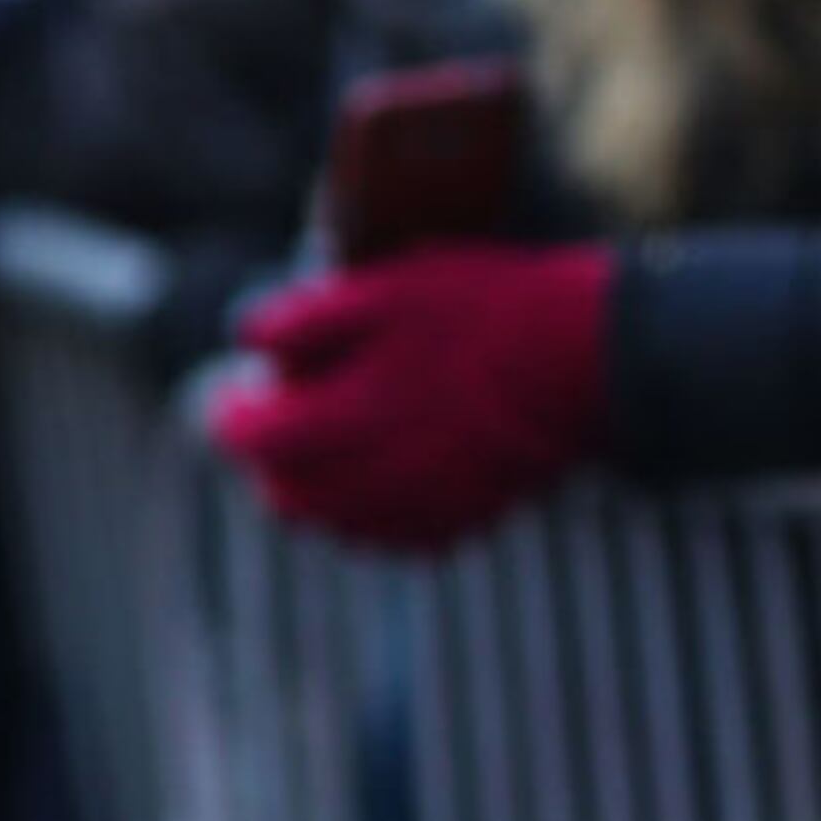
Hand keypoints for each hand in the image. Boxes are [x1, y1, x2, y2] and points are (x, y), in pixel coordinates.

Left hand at [209, 244, 612, 553]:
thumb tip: (246, 340)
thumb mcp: (392, 286)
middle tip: (287, 420)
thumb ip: (308, 319)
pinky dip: (376, 508)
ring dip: (319, 488)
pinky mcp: (459, 522)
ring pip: (334, 523)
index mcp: (349, 416)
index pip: (248, 440)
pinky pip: (391, 535)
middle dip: (271, 462)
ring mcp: (418, 509)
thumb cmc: (488, 311)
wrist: (590, 359)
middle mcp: (374, 479)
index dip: (230, 414)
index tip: (239, 390)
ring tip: (344, 438)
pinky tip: (399, 464)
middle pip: (285, 498)